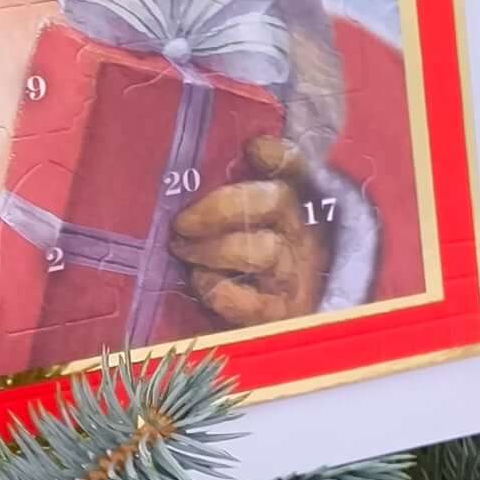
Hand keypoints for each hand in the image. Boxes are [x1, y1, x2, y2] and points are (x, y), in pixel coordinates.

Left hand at [169, 135, 328, 326]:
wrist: (271, 332)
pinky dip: (219, 289)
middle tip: (181, 222)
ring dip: (214, 249)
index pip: (292, 167)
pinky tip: (201, 283)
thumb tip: (187, 168)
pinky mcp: (278, 315)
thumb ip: (223, 198)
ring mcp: (292, 276)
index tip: (253, 147)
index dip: (276, 154)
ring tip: (182, 251)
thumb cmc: (238, 267)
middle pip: (274, 201)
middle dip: (221, 207)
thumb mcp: (236, 225)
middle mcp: (298, 235)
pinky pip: (251, 302)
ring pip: (263, 250)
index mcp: (290, 205)